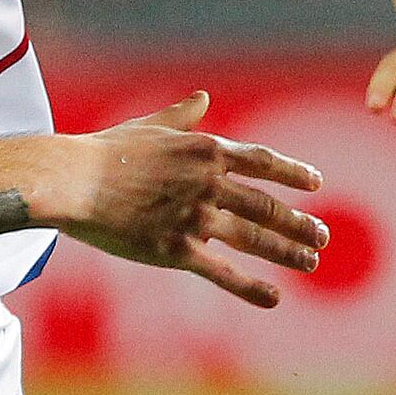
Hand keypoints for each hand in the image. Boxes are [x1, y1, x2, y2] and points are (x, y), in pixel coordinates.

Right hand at [39, 94, 328, 306]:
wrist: (73, 181)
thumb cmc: (104, 151)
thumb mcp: (149, 126)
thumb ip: (182, 116)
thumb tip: (203, 97)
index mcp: (205, 150)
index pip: (262, 161)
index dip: (293, 174)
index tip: (316, 184)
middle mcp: (209, 183)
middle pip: (266, 206)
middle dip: (298, 222)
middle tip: (322, 235)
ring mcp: (195, 218)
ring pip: (254, 238)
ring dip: (288, 252)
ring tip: (311, 262)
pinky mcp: (176, 250)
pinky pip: (222, 272)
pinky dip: (251, 287)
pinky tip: (274, 297)